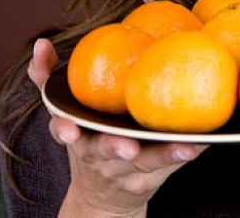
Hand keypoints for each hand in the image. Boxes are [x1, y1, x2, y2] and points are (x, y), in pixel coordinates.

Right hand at [28, 38, 204, 217]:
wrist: (101, 197)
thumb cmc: (87, 138)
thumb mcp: (66, 111)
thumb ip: (48, 77)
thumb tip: (40, 43)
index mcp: (76, 135)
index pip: (63, 130)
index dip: (64, 130)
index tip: (68, 130)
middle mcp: (97, 156)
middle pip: (103, 152)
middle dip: (114, 149)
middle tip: (127, 147)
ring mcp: (123, 171)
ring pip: (144, 164)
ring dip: (163, 156)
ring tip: (184, 147)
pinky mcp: (147, 181)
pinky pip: (167, 168)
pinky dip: (182, 156)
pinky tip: (200, 144)